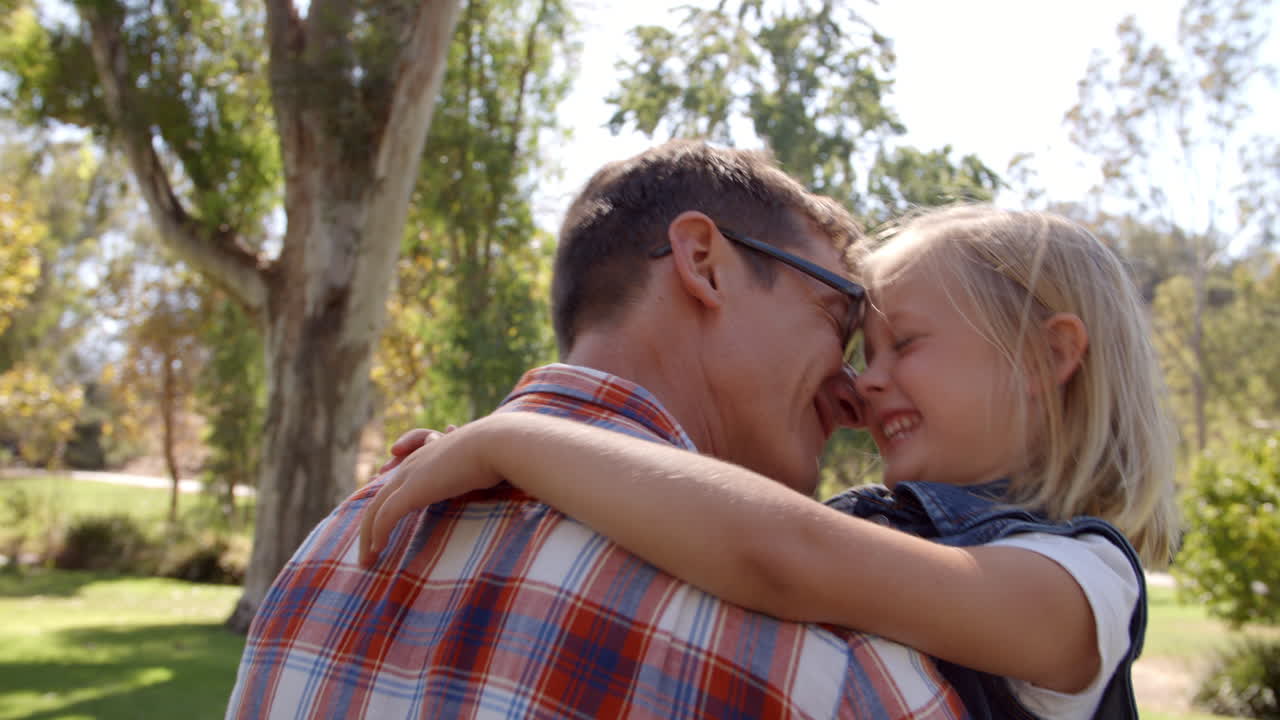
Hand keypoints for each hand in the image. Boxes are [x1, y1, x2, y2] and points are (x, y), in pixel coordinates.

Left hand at [358, 421, 500, 566]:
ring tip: (367, 560)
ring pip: (375, 509)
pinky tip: (377, 550)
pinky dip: (378, 534)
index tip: (385, 524)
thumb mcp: (483, 463)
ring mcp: (410, 476)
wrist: (498, 442)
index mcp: (427, 456)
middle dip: (370, 526)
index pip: (396, 479)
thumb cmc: (499, 453)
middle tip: (369, 550)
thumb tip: (491, 482)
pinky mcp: (413, 490)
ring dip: (368, 537)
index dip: (387, 501)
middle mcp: (413, 464)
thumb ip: (477, 473)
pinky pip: (386, 516)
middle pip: (379, 498)